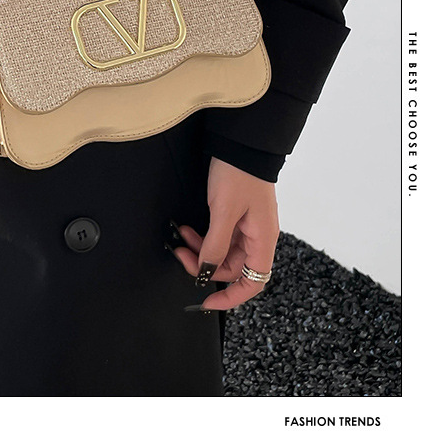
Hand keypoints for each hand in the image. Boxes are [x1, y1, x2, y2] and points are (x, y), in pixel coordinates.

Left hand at [173, 156, 279, 309]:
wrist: (240, 144)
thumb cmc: (238, 174)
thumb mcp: (224, 212)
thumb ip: (216, 245)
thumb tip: (206, 272)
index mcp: (263, 240)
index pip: (254, 283)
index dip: (231, 298)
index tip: (206, 302)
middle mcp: (258, 236)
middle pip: (232, 268)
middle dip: (205, 266)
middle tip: (181, 255)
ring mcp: (247, 226)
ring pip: (222, 252)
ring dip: (201, 249)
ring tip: (181, 237)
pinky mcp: (236, 215)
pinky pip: (219, 236)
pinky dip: (203, 236)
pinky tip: (188, 229)